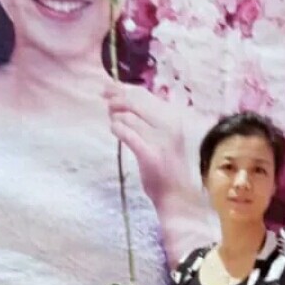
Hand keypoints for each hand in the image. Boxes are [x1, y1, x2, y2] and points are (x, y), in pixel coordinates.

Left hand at [104, 80, 191, 205]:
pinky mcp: (150, 155)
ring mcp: (162, 140)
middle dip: (116, 95)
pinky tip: (114, 129)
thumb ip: (159, 121)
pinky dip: (117, 128)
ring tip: (111, 116)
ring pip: (130, 116)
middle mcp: (173, 126)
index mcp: (179, 119)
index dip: (126, 87)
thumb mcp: (173, 140)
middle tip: (104, 95)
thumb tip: (133, 102)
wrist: (181, 198)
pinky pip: (128, 134)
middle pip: (137, 101)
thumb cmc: (175, 170)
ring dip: (116, 114)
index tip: (112, 85)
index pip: (148, 95)